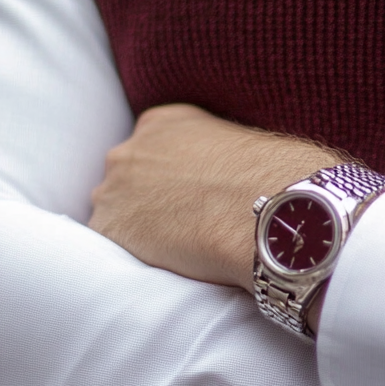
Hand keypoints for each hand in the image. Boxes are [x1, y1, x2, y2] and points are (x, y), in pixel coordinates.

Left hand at [90, 105, 342, 291]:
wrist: (270, 209)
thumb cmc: (271, 178)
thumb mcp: (238, 145)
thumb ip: (214, 153)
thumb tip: (228, 176)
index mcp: (161, 123)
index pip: (150, 150)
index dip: (171, 177)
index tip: (191, 196)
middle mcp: (129, 150)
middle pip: (127, 180)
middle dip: (150, 200)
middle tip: (186, 223)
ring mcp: (114, 190)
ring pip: (116, 214)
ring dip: (141, 229)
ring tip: (181, 247)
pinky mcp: (112, 231)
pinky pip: (115, 247)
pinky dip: (137, 257)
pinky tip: (170, 262)